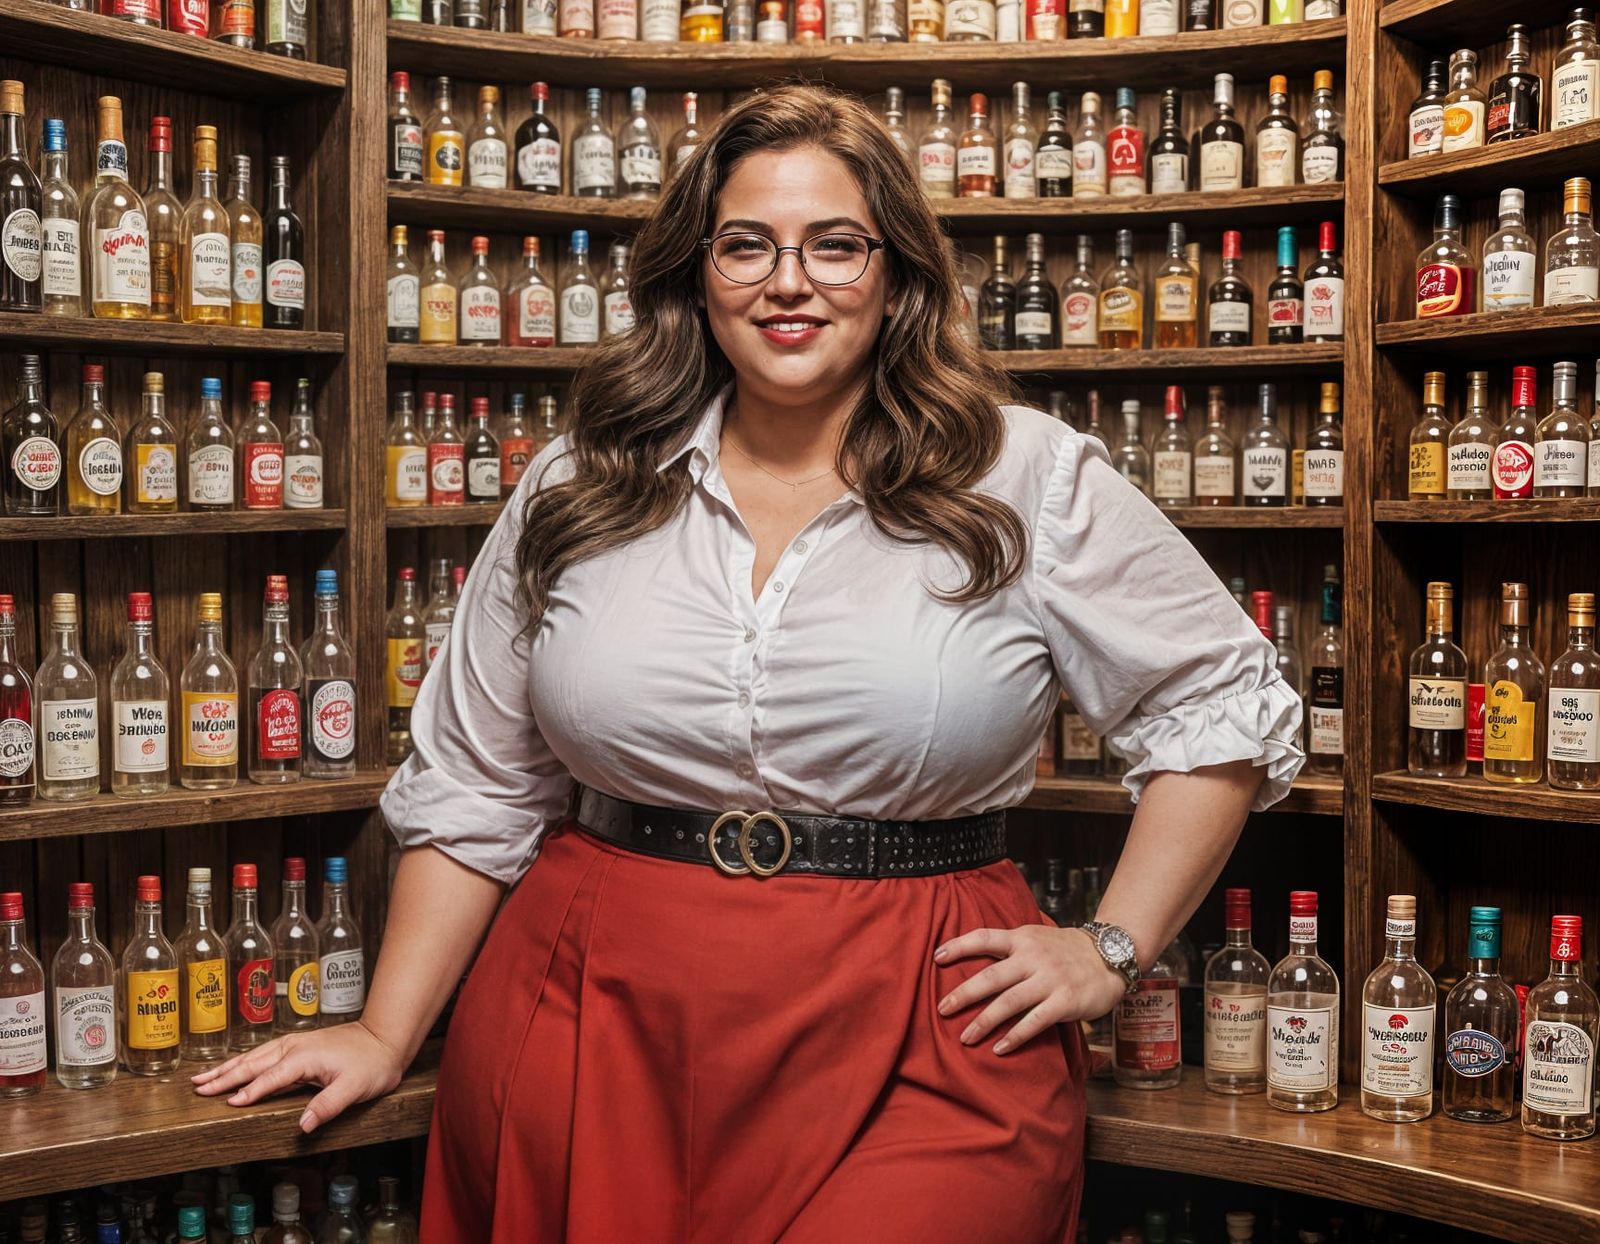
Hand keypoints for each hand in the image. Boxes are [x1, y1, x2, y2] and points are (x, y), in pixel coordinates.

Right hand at [190, 1022, 405, 1133]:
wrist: (386, 1037)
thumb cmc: (373, 1063)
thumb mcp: (355, 1089)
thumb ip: (327, 1106)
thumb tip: (302, 1126)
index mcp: (304, 1057)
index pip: (269, 1078)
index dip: (249, 1092)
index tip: (228, 1103)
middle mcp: (295, 1047)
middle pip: (252, 1063)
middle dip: (224, 1076)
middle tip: (197, 1088)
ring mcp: (295, 1043)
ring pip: (254, 1056)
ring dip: (228, 1067)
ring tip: (203, 1077)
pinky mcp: (298, 1045)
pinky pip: (264, 1053)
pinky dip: (244, 1061)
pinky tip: (235, 1066)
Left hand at [933, 924, 1127, 1055]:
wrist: (1110, 956)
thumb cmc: (1066, 950)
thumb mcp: (1037, 938)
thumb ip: (1011, 948)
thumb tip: (974, 962)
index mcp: (1022, 939)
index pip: (984, 937)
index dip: (959, 946)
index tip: (936, 958)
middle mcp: (1033, 957)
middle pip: (991, 976)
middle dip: (963, 993)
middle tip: (941, 1009)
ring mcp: (1050, 979)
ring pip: (1009, 1002)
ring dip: (984, 1021)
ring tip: (965, 1037)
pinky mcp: (1065, 1001)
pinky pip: (1034, 1022)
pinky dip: (1014, 1036)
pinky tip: (998, 1048)